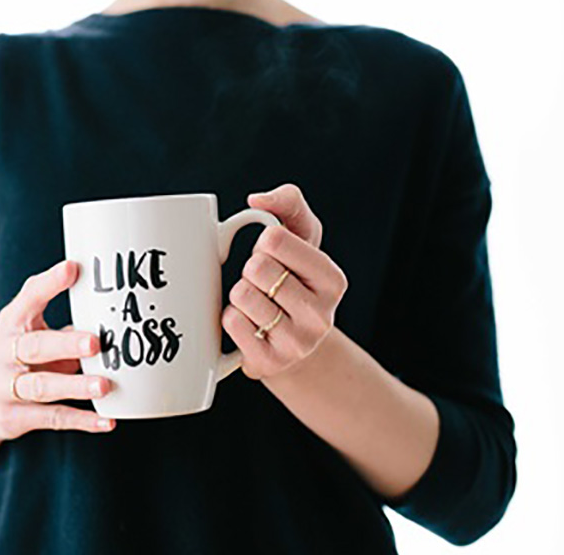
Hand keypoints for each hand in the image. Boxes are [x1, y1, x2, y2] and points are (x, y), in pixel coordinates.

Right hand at [0, 259, 115, 438]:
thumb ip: (67, 324)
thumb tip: (116, 312)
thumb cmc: (22, 360)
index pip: (27, 299)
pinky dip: (81, 420)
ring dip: (75, 386)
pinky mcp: (12, 418)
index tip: (73, 269)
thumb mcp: (34, 334)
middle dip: (65, 344)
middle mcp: (0, 353)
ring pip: (41, 386)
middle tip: (95, 342)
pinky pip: (51, 418)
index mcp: (10, 323)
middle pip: (33, 346)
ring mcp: (2, 387)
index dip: (49, 284)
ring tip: (104, 385)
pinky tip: (107, 421)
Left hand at [221, 184, 347, 379]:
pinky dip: (230, 317)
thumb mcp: (301, 236)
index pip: (274, 240)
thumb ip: (288, 203)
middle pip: (257, 268)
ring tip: (256, 303)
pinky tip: (248, 323)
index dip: (263, 243)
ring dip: (239, 294)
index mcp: (333, 279)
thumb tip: (257, 200)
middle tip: (263, 283)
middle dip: (250, 269)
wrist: (290, 341)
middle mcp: (321, 315)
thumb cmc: (292, 278)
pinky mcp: (270, 363)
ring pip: (242, 295)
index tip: (273, 256)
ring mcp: (297, 344)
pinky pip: (231, 323)